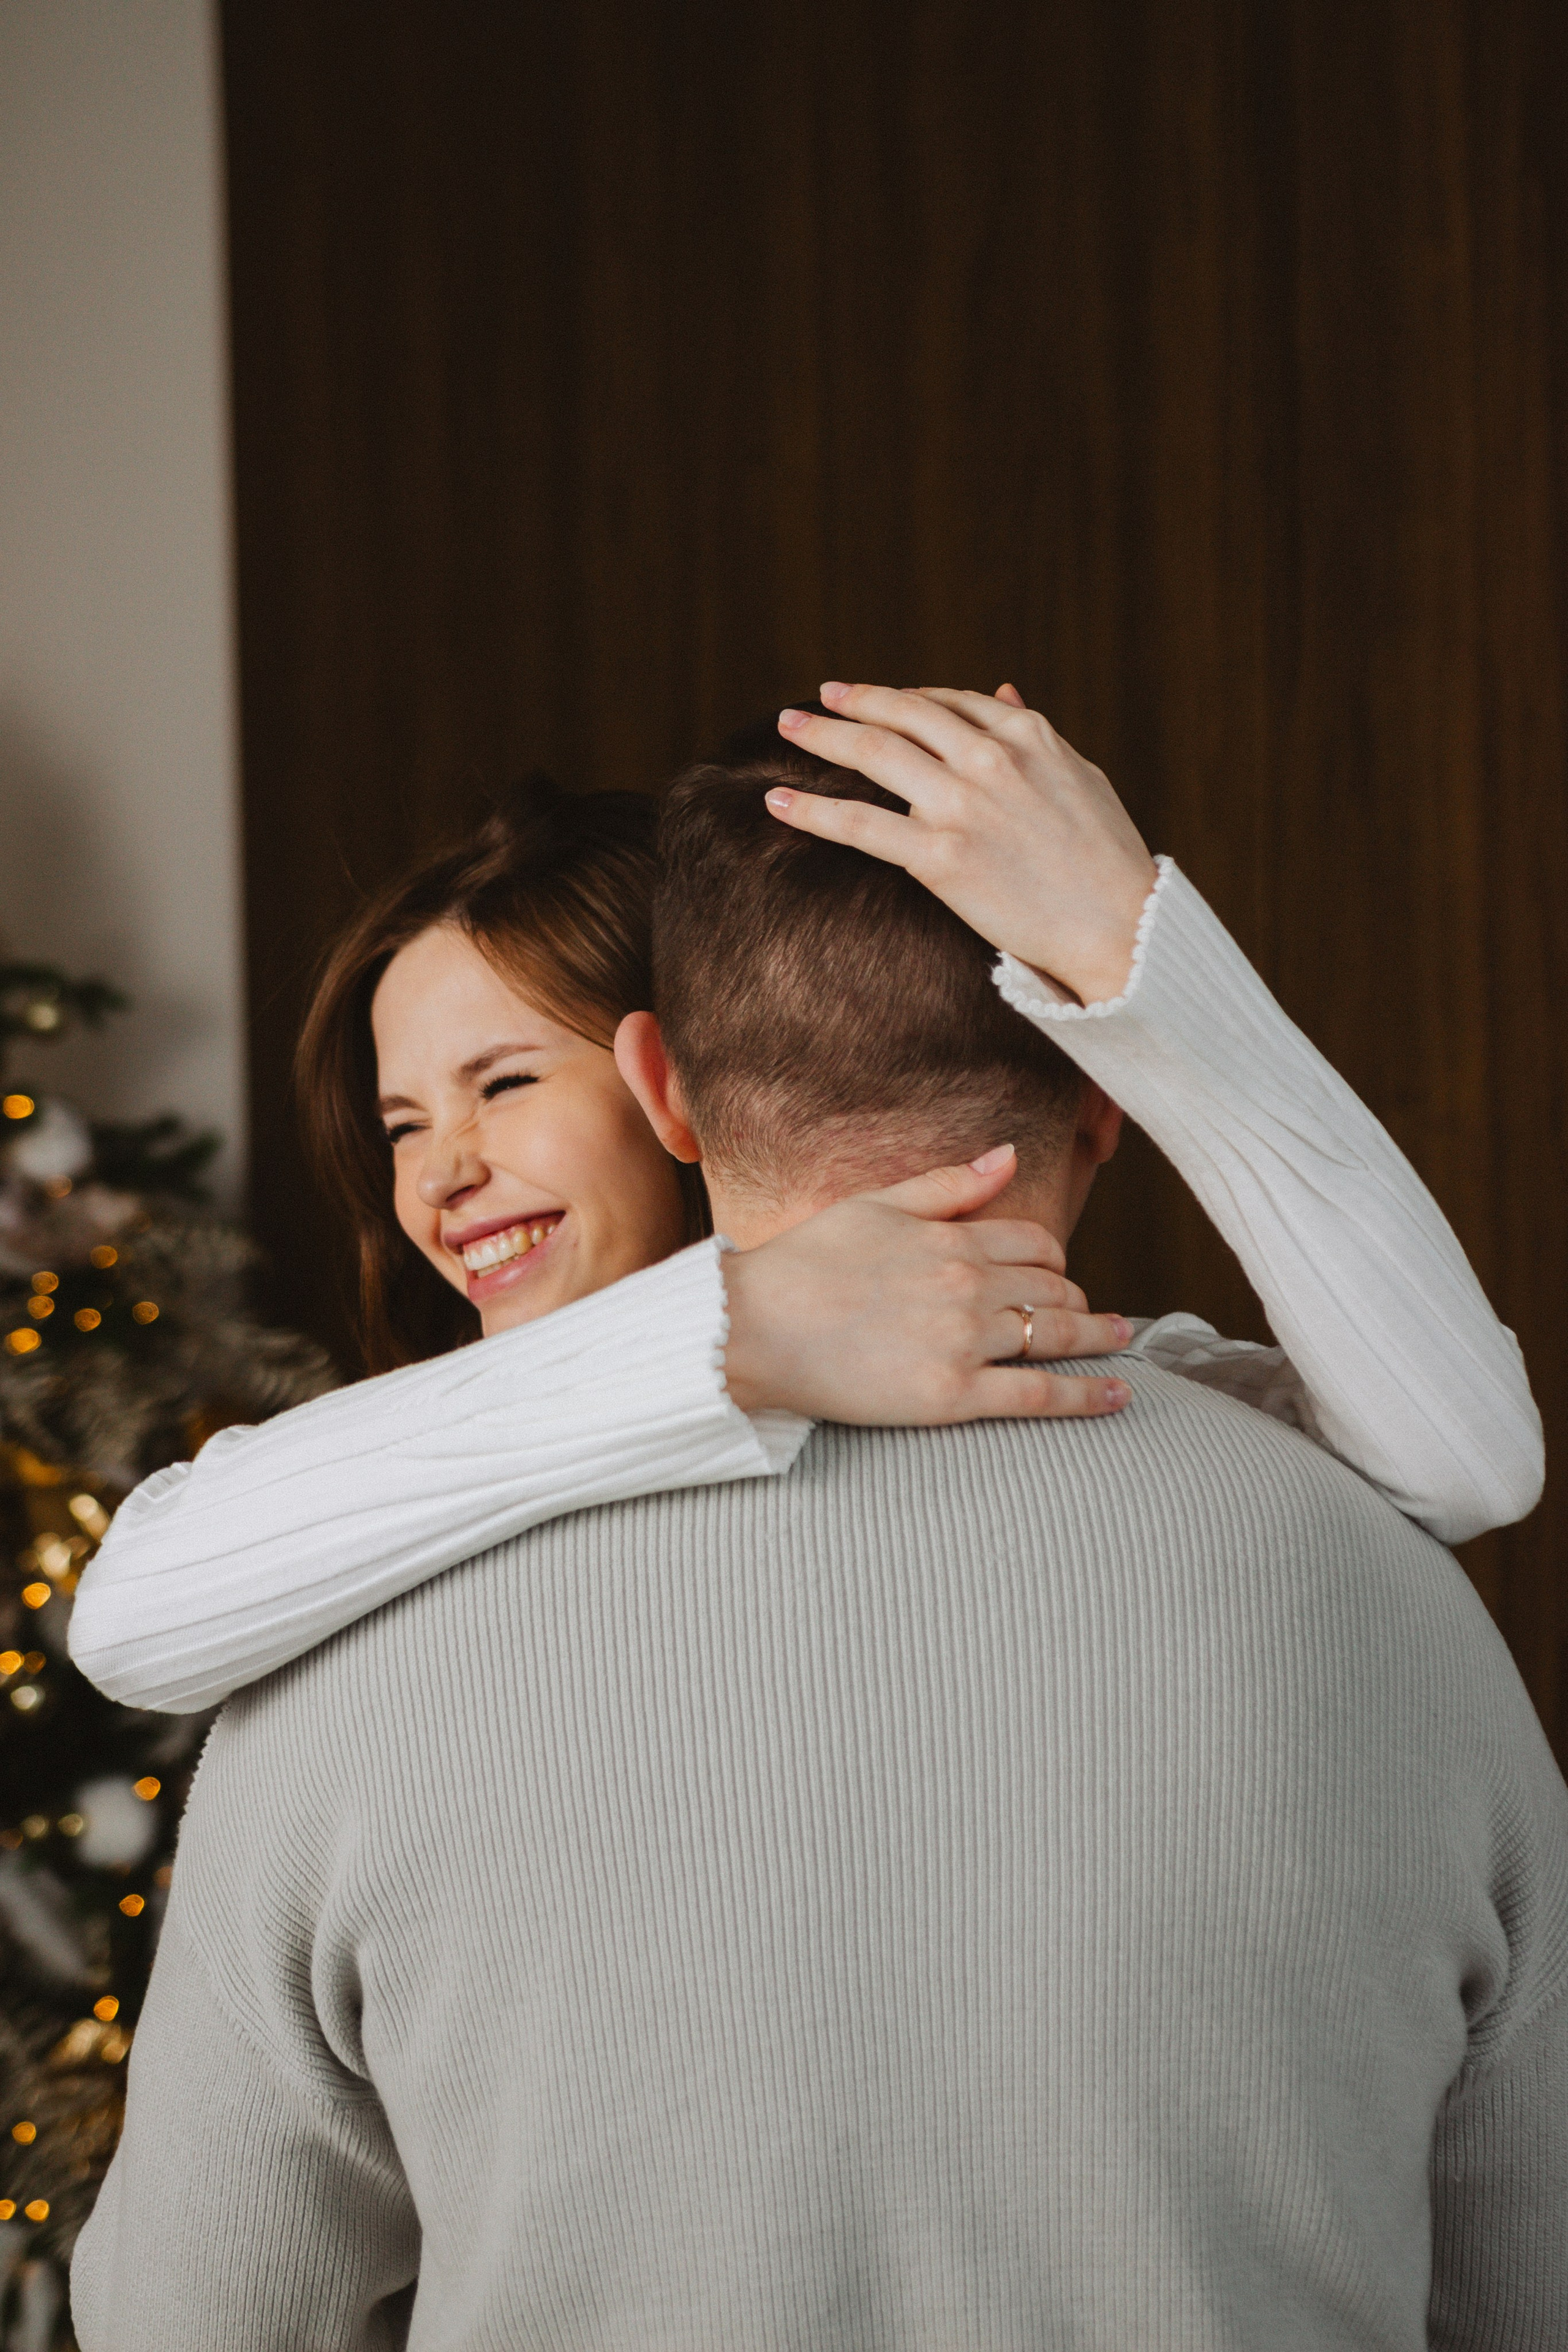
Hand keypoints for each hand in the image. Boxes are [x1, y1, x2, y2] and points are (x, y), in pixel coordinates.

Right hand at [721, 1143, 1131, 1424]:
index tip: (1059, 1275)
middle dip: (1077, 1299)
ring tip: (1121, 1339)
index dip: (1053, 1259)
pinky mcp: (951, 1394)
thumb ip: (947, 1184)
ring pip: (1053, 1334)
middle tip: (1093, 1314)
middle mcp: (967, 1285)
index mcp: (950, 1237)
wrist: (753, 1327)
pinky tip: (1117, 1396)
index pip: (1032, 1243)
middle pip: (1051, 1288)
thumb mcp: (874, 1205)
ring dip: (1098, 1337)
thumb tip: (1009, 1155)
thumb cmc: (803, 1264)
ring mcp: (963, 1340)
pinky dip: (1086, 1395)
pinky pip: (1037, 1395)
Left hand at [768, 680, 1157, 1004]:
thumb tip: (1003, 691)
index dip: (901, 698)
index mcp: (1028, 735)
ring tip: (788, 728)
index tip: (871, 698)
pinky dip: (811, 810)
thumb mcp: (1081, 776)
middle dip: (851, 703)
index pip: (948, 702)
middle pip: (901, 716)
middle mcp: (990, 758)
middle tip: (815, 702)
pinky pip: (860, 825)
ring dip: (822, 736)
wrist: (1121, 927)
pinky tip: (775, 802)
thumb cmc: (1109, 861)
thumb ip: (1035, 732)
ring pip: (873, 754)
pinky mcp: (940, 856)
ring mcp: (962, 804)